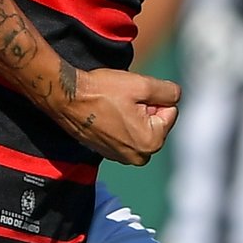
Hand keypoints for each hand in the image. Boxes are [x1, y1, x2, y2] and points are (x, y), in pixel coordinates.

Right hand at [54, 67, 180, 165]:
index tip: (133, 95)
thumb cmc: (102, 91)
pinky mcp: (108, 153)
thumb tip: (176, 96)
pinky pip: (125, 135)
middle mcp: (139, 156)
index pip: (170, 111)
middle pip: (156, 122)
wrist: (66, 99)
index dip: (154, 97)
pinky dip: (119, 123)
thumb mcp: (142, 84)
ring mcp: (122, 157)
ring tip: (113, 106)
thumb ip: (169, 91)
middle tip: (123, 100)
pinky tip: (105, 114)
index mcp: (152, 142)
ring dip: (132, 115)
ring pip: (140, 128)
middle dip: (145, 108)